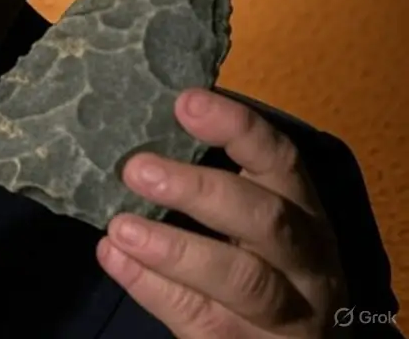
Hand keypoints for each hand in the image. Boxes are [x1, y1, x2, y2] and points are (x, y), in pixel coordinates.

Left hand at [96, 89, 346, 337]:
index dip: (238, 128)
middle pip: (266, 220)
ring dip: (174, 250)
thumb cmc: (263, 262)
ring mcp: (286, 310)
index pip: (280, 158)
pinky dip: (153, 289)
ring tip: (120, 228)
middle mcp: (304, 258)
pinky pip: (202, 318)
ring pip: (241, 280)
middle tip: (137, 169)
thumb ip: (214, 180)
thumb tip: (139, 128)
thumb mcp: (255, 218)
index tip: (186, 102)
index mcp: (302, 209)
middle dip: (201, 191)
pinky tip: (115, 259)